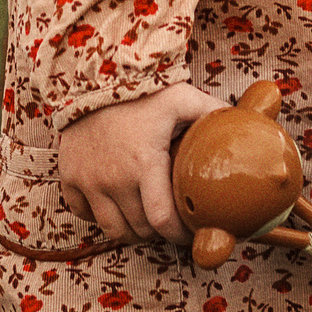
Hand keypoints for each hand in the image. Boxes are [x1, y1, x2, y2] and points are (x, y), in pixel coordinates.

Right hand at [58, 83, 225, 245]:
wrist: (91, 77)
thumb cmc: (140, 90)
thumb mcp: (180, 97)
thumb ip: (211, 113)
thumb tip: (241, 125)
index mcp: (144, 164)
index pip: (163, 221)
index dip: (178, 234)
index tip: (188, 232)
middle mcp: (114, 179)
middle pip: (140, 229)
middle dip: (158, 231)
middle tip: (169, 222)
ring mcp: (88, 180)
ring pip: (112, 229)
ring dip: (131, 230)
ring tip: (143, 219)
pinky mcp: (70, 177)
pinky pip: (82, 213)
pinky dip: (98, 215)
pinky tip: (113, 204)